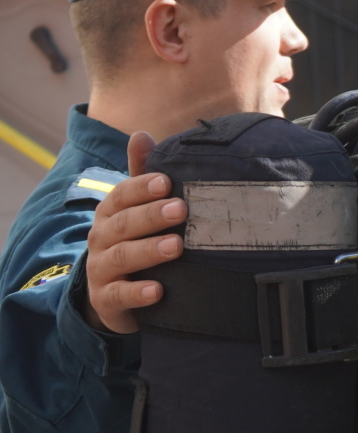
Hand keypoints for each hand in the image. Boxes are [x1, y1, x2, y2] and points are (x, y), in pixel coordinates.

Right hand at [84, 133, 181, 334]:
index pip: (121, 195)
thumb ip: (141, 176)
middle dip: (151, 216)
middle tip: (181, 209)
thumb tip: (141, 133)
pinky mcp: (107, 299)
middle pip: (123, 224)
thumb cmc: (134, 241)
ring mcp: (101, 269)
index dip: (140, 187)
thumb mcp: (137, 210)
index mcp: (111, 213)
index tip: (166, 181)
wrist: (113, 295)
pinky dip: (138, 292)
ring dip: (149, 250)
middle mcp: (101, 238)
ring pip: (122, 257)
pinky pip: (119, 295)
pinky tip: (158, 290)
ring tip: (177, 246)